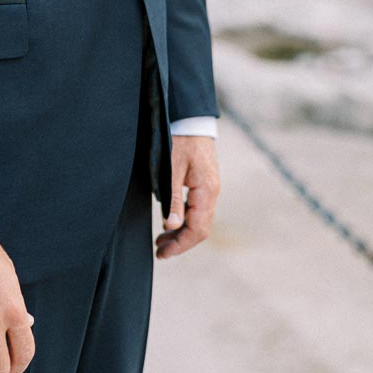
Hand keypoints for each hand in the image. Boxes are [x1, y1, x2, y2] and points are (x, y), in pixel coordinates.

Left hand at [154, 135, 219, 259]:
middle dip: (181, 243)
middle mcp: (212, 193)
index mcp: (207, 191)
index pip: (197, 229)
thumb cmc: (180, 139)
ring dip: (182, 233)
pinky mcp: (205, 184)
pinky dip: (185, 220)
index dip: (181, 245)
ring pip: (199, 220)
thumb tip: (171, 226)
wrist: (192, 119)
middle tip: (160, 251)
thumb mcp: (171, 168)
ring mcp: (210, 189)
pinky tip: (171, 222)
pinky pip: (198, 209)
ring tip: (162, 240)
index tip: (163, 253)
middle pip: (200, 229)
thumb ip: (172, 198)